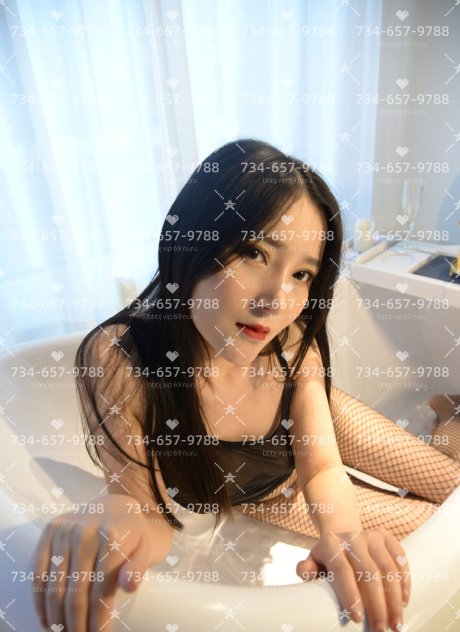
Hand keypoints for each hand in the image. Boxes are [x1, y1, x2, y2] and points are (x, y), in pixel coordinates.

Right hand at [31, 494, 156, 631]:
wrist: (116, 506)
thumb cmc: (132, 534)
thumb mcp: (145, 548)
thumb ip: (139, 567)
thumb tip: (129, 586)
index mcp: (111, 537)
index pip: (100, 591)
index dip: (98, 620)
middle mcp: (85, 532)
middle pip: (75, 593)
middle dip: (76, 624)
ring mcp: (65, 530)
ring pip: (54, 587)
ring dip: (57, 618)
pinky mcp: (50, 530)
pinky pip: (38, 572)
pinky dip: (39, 601)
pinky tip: (46, 619)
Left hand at [296, 527, 410, 631]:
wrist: (344, 537)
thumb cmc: (328, 560)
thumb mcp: (314, 563)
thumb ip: (307, 569)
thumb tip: (304, 572)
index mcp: (331, 545)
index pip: (342, 570)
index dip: (350, 595)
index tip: (358, 619)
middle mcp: (353, 537)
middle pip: (369, 573)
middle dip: (377, 605)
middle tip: (381, 630)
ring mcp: (372, 535)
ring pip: (388, 569)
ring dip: (395, 599)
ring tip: (396, 623)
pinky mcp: (387, 536)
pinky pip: (401, 560)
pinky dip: (405, 582)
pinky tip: (405, 602)